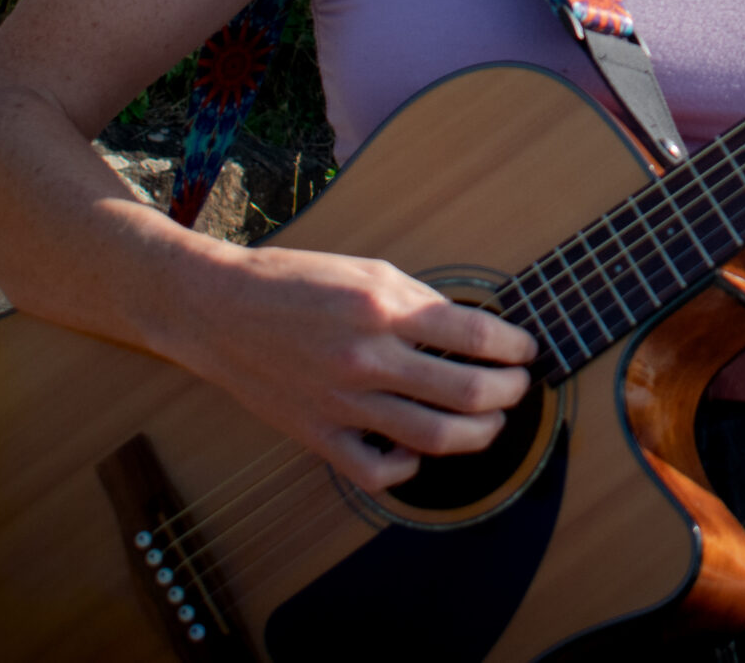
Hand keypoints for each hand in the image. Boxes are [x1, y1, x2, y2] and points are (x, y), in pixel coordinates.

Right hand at [161, 245, 537, 493]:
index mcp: (383, 307)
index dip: (514, 347)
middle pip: (467, 393)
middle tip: (518, 387)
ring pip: (433, 439)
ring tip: (489, 422)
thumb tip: (471, 331)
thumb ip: (420, 301)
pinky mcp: (318, 435)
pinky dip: (409, 468)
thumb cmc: (294, 282)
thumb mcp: (366, 270)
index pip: (475, 335)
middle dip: (509, 393)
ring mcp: (342, 402)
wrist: (218, 309)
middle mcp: (367, 357)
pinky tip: (419, 451)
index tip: (526, 350)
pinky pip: (378, 472)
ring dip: (478, 434)